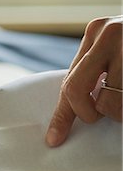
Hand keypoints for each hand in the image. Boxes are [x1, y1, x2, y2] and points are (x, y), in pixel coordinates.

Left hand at [46, 16, 121, 146]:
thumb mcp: (115, 51)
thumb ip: (94, 72)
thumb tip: (74, 113)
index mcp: (96, 32)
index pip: (69, 82)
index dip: (62, 114)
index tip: (54, 139)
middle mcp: (111, 33)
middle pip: (77, 90)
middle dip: (88, 113)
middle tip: (102, 115)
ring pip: (111, 104)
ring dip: (121, 113)